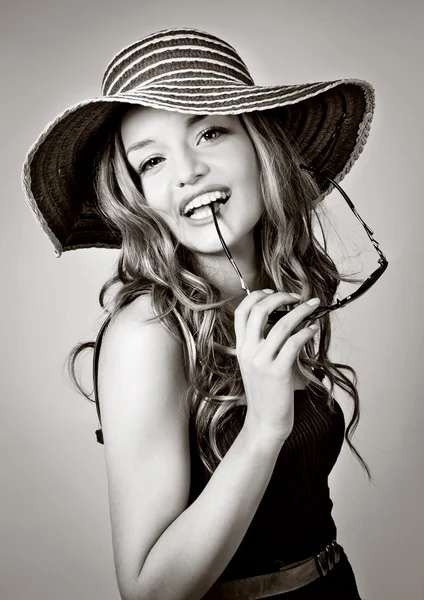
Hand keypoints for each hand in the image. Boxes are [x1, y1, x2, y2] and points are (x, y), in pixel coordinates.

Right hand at [234, 290, 320, 442]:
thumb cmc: (266, 392)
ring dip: (301, 311)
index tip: (273, 292)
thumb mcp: (257, 364)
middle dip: (281, 297)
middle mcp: (248, 351)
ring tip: (313, 307)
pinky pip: (295, 342)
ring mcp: (262, 361)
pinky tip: (312, 330)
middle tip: (296, 297)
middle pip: (259, 310)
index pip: (242, 311)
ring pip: (282, 324)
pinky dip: (307, 331)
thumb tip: (286, 319)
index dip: (257, 296)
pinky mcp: (278, 371)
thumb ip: (265, 342)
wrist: (265, 422)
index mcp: (241, 347)